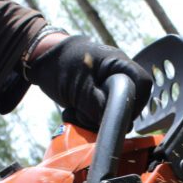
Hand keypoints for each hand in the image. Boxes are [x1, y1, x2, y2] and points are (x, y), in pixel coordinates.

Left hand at [27, 34, 152, 130]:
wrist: (41, 59)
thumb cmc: (60, 64)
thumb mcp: (78, 85)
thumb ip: (96, 104)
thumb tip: (113, 123)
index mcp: (118, 64)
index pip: (142, 83)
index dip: (138, 101)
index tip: (122, 115)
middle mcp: (116, 76)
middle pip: (128, 102)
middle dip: (107, 114)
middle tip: (88, 115)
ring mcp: (105, 88)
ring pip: (110, 113)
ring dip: (91, 119)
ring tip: (73, 112)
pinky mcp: (95, 99)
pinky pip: (97, 116)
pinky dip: (84, 119)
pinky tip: (70, 112)